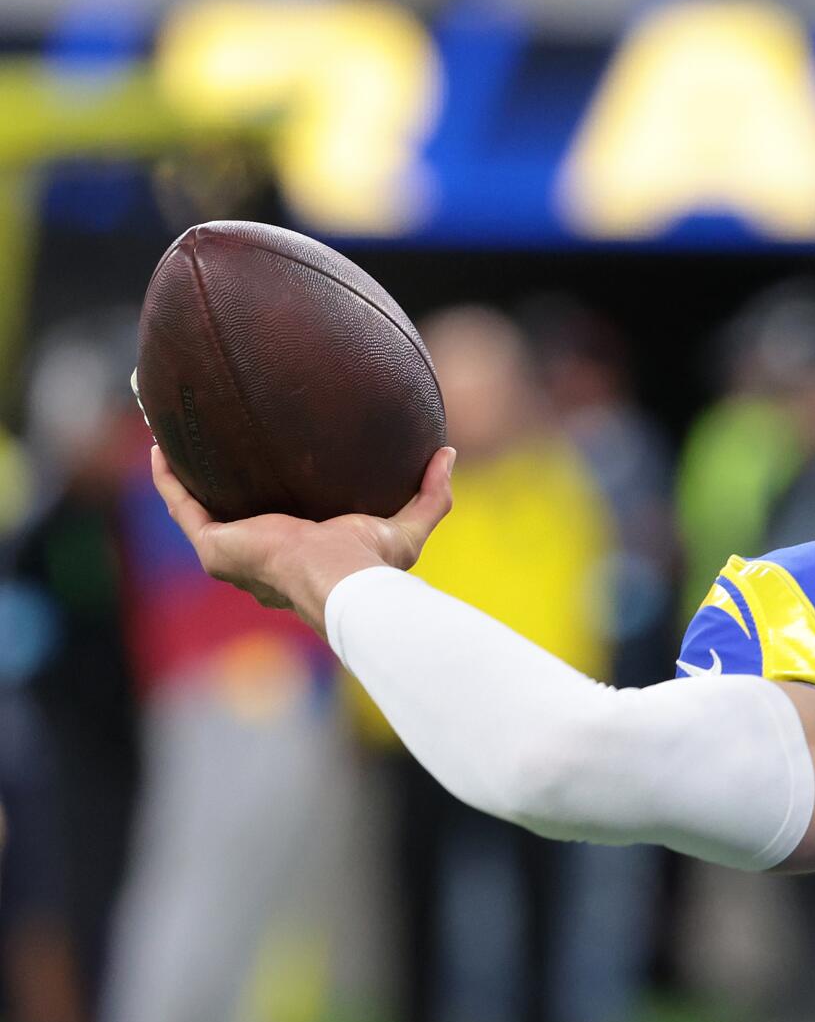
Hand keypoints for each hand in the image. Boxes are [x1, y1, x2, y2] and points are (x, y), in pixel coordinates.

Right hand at [151, 444, 455, 636]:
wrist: (341, 583)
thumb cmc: (373, 566)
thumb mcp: (407, 527)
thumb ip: (431, 496)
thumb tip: (447, 454)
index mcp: (299, 560)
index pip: (281, 532)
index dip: (271, 503)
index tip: (272, 467)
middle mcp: (259, 562)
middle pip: (233, 520)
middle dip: (221, 489)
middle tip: (216, 447)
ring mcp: (232, 556)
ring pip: (198, 512)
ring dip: (184, 478)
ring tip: (176, 439)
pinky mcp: (213, 547)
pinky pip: (181, 505)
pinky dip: (168, 477)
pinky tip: (161, 446)